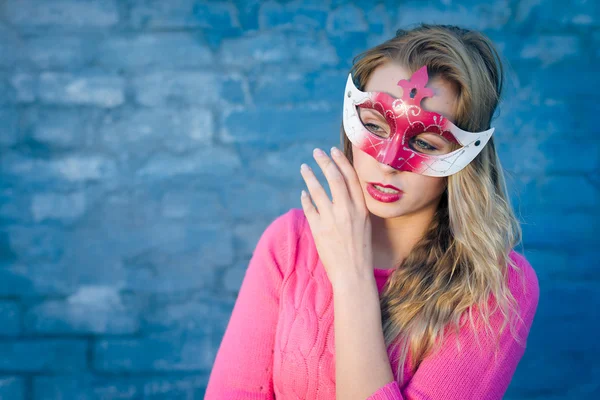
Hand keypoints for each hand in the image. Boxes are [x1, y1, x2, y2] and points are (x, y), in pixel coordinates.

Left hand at [300, 147, 372, 287]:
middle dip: (324, 161)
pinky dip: (305, 198)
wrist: (353, 274)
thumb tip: (344, 193)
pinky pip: (309, 207)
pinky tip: (303, 193)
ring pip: (317, 190)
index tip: (333, 150)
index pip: (351, 177)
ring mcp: (332, 219)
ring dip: (309, 176)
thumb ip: (355, 208)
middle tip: (316, 152)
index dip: (342, 161)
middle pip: (334, 177)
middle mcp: (347, 210)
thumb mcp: (365, 225)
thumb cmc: (360, 251)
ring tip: (304, 168)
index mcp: (362, 208)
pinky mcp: (319, 229)